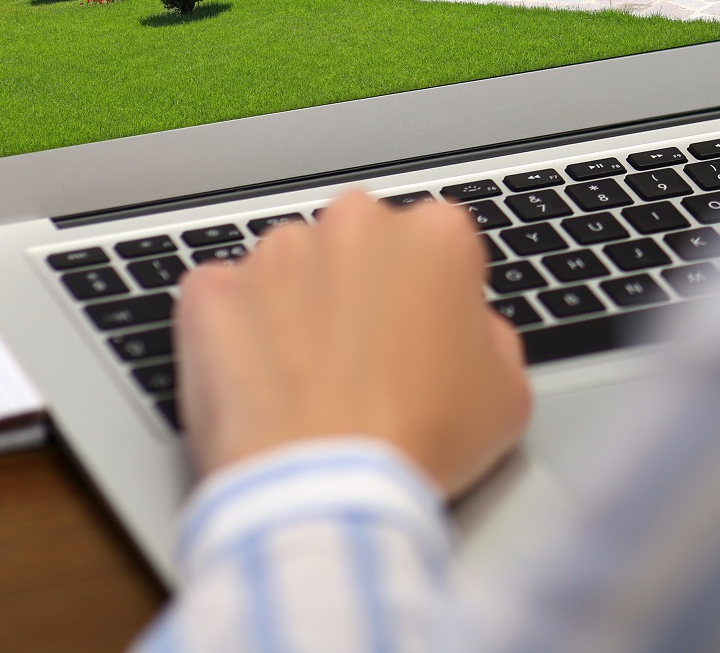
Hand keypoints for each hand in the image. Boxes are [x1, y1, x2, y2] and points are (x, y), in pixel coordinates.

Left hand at [177, 189, 530, 493]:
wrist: (326, 495)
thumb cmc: (418, 443)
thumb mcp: (508, 391)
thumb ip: (488, 334)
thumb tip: (466, 330)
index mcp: (435, 235)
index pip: (438, 245)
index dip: (434, 298)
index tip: (424, 338)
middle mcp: (355, 225)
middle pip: (362, 243)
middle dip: (362, 289)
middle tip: (367, 362)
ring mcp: (276, 255)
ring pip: (291, 267)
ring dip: (298, 307)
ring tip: (307, 383)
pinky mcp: (211, 291)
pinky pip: (223, 299)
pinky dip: (234, 332)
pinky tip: (258, 384)